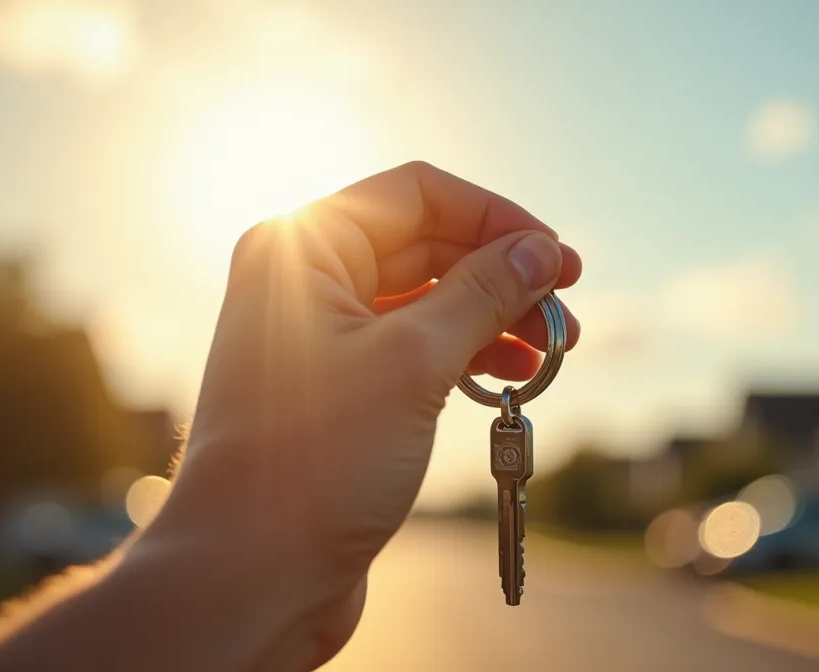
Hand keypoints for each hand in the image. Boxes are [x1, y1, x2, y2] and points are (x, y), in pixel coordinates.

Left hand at [125, 162, 581, 668]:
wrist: (252, 573)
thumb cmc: (312, 461)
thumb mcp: (415, 362)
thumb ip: (483, 294)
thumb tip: (540, 249)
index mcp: (302, 247)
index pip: (418, 194)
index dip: (496, 218)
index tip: (556, 256)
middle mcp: (305, 280)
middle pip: (429, 245)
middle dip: (503, 274)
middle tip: (566, 312)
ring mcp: (322, 335)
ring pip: (428, 300)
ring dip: (495, 318)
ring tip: (554, 351)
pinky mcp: (341, 388)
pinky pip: (417, 348)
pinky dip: (469, 356)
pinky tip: (514, 379)